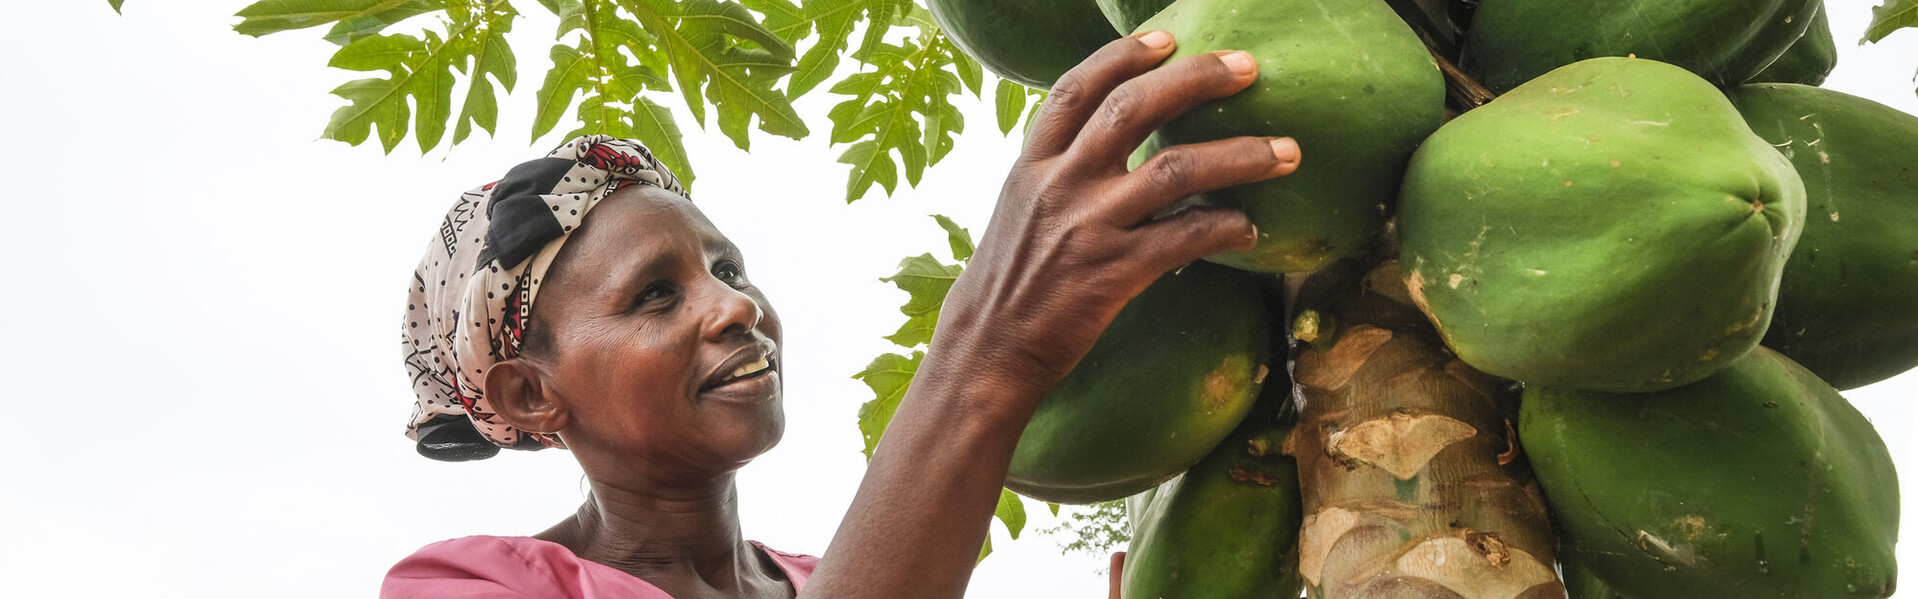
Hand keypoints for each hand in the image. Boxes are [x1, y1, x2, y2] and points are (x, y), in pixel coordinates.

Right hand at [803, 32, 1299, 598]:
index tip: (1167, 38)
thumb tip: (1107, 150)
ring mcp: (1087, 227)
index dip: (1124, 56)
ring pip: (1175, 168)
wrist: (985, 355)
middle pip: (1134, 108)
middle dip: (1197, 79)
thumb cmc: (1009, 287)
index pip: (1078, 89)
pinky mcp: (1113, 273)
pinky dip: (1226, 227)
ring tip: (1288, 151)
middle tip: (1247, 68)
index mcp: (1032, 166)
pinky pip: (1185, 237)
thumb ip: (1059, 175)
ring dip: (1241, 155)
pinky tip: (1251, 228)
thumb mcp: (1019, 213)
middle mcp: (1058, 185)